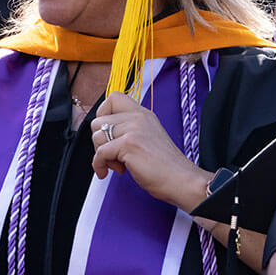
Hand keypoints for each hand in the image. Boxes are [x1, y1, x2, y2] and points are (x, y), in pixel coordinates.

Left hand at [90, 93, 210, 211]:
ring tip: (118, 163)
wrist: (179, 178)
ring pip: (96, 136)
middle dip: (99, 141)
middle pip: (98, 121)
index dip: (103, 114)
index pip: (114, 97)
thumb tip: (103, 132)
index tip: (108, 132)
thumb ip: (129, 128)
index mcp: (144, 114)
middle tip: (114, 154)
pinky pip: (100, 153)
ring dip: (101, 155)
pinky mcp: (129, 144)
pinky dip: (100, 166)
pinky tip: (112, 171)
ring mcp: (134, 130)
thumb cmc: (164, 164)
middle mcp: (139, 117)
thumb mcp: (148, 136)